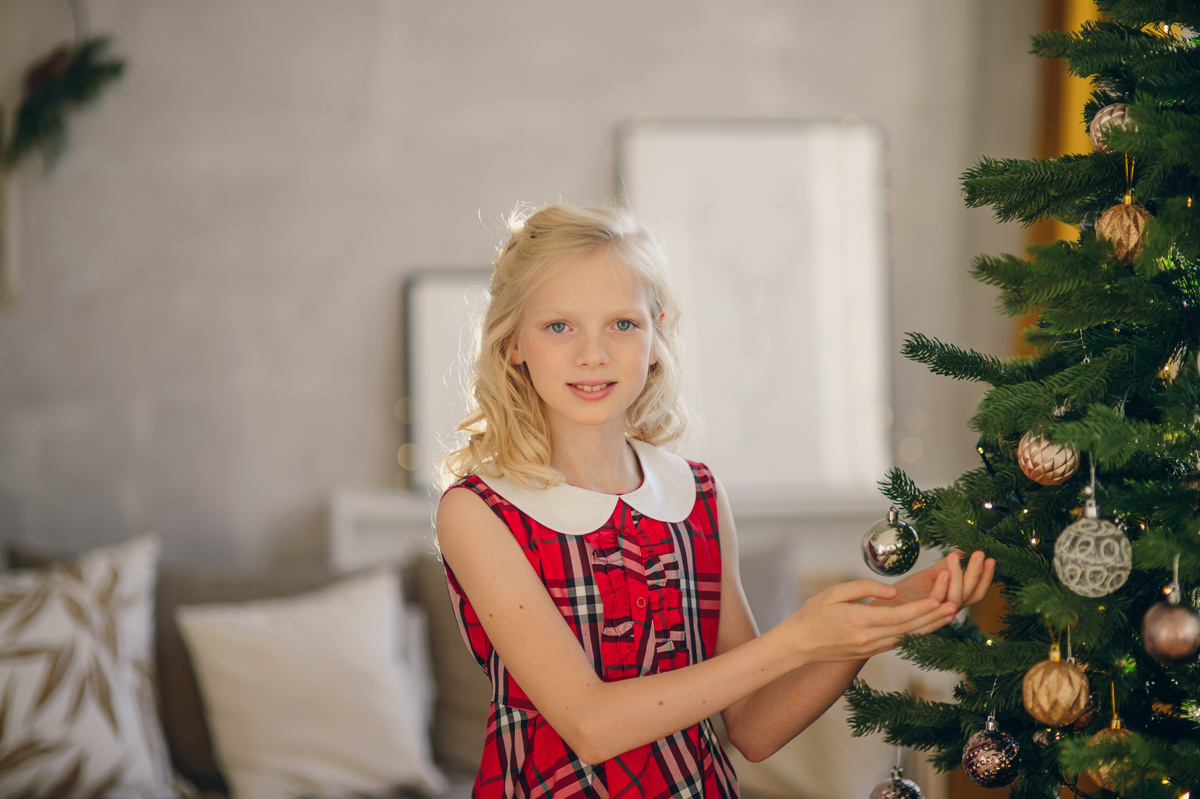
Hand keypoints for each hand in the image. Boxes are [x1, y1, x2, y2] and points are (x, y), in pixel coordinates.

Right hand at [781, 579, 958, 663]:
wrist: (799, 644)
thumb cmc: (812, 614)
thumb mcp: (832, 593)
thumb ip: (863, 587)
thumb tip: (892, 590)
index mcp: (858, 621)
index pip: (897, 616)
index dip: (920, 609)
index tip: (938, 599)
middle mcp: (868, 639)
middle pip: (908, 628)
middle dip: (933, 617)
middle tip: (954, 604)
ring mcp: (871, 648)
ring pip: (907, 637)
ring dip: (930, 626)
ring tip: (949, 613)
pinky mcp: (871, 651)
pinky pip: (899, 641)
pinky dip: (917, 632)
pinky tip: (929, 623)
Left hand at [877, 550, 994, 613]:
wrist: (879, 612)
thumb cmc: (902, 597)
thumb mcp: (926, 577)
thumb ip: (944, 567)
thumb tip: (960, 552)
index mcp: (951, 602)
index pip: (975, 591)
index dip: (985, 577)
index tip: (990, 559)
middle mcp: (947, 611)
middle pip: (970, 595)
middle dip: (977, 574)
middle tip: (981, 555)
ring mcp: (934, 614)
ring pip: (955, 598)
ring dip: (959, 576)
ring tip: (957, 557)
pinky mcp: (920, 614)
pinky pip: (935, 601)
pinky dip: (941, 586)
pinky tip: (943, 571)